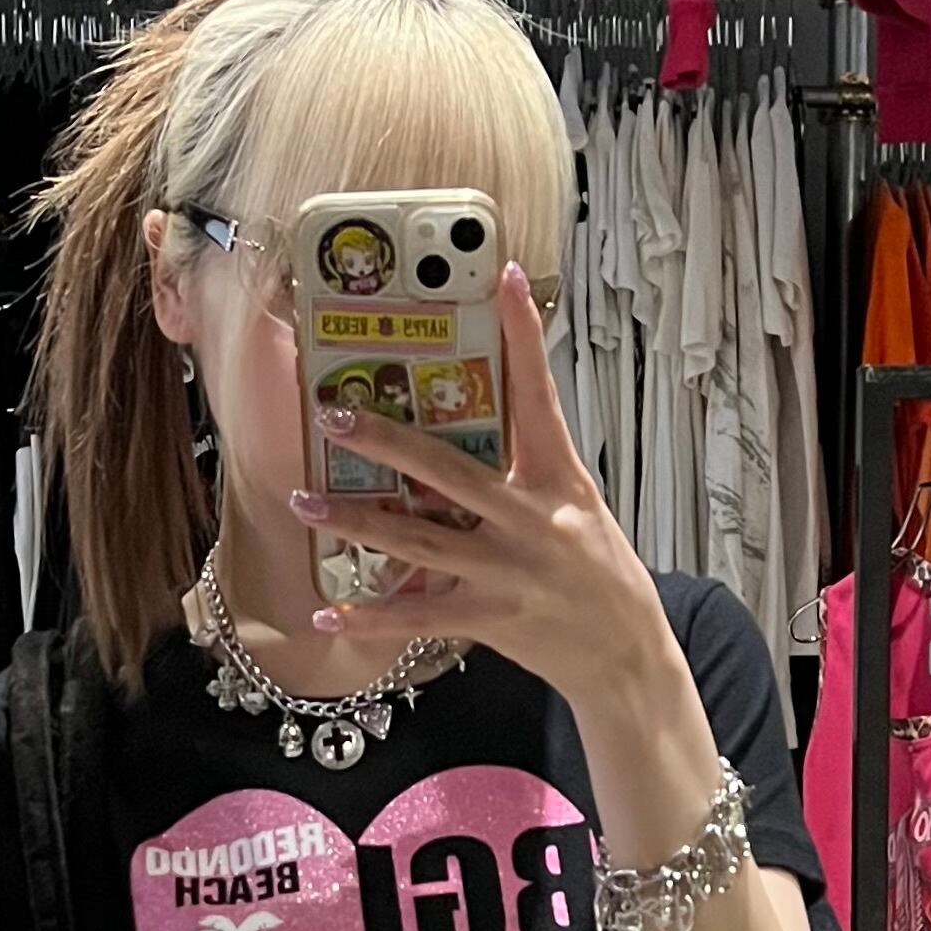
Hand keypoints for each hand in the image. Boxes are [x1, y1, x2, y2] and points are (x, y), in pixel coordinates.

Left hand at [289, 261, 684, 716]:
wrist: (626, 653)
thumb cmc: (599, 573)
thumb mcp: (577, 507)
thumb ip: (526, 471)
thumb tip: (467, 433)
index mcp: (558, 480)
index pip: (538, 397)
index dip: (523, 336)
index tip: (505, 278)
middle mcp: (531, 520)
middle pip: (446, 469)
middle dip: (384, 441)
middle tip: (332, 414)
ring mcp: (507, 572)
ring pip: (418, 540)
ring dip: (355, 523)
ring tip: (304, 503)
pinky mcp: (490, 619)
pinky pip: (418, 616)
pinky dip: (372, 617)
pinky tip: (329, 613)